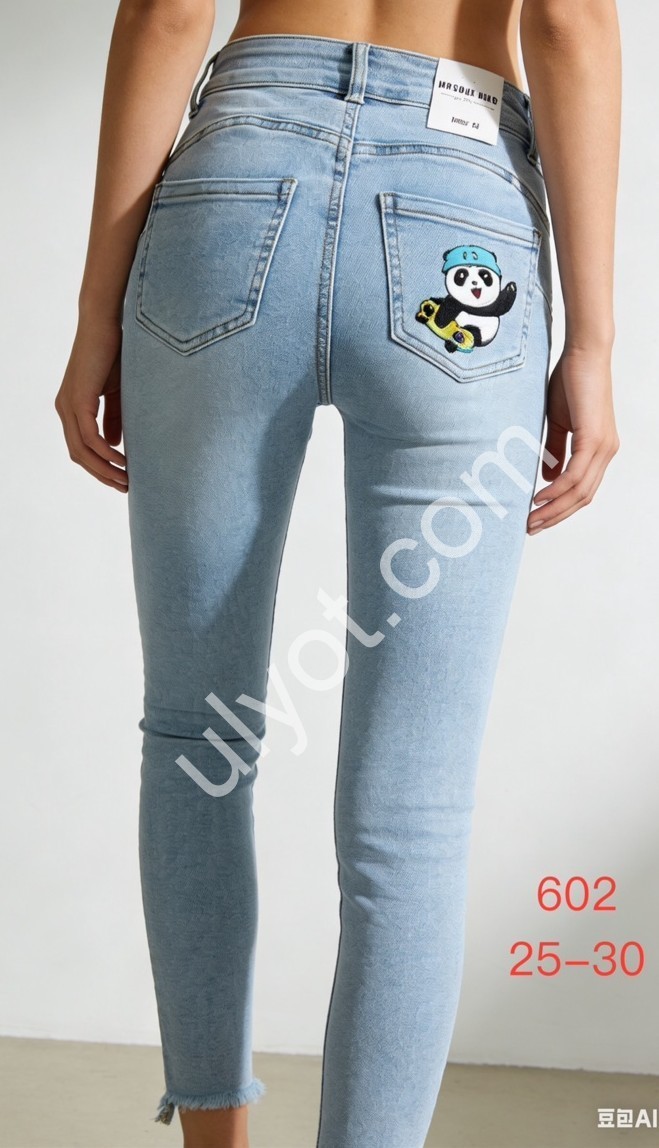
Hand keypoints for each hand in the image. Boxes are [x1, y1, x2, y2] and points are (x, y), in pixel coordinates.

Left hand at [55, 316, 127, 491]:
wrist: (106, 324)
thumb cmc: (114, 353)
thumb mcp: (118, 393)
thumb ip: (115, 418)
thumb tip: (116, 444)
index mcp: (72, 408)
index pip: (81, 448)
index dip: (100, 467)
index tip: (122, 479)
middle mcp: (65, 409)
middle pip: (79, 455)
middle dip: (102, 474)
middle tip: (126, 487)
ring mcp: (68, 405)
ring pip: (82, 451)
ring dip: (104, 469)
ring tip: (127, 479)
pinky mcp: (78, 400)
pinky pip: (89, 437)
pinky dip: (105, 453)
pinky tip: (122, 460)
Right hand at [527, 345, 618, 532]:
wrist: (583, 354)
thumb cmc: (570, 381)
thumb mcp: (559, 422)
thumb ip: (555, 450)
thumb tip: (548, 477)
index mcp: (599, 449)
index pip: (582, 490)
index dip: (561, 508)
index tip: (537, 518)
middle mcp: (606, 452)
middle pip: (582, 497)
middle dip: (555, 516)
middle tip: (531, 527)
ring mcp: (603, 447)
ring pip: (579, 491)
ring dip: (554, 509)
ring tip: (531, 519)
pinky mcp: (594, 440)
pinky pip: (575, 476)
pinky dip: (556, 491)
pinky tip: (539, 497)